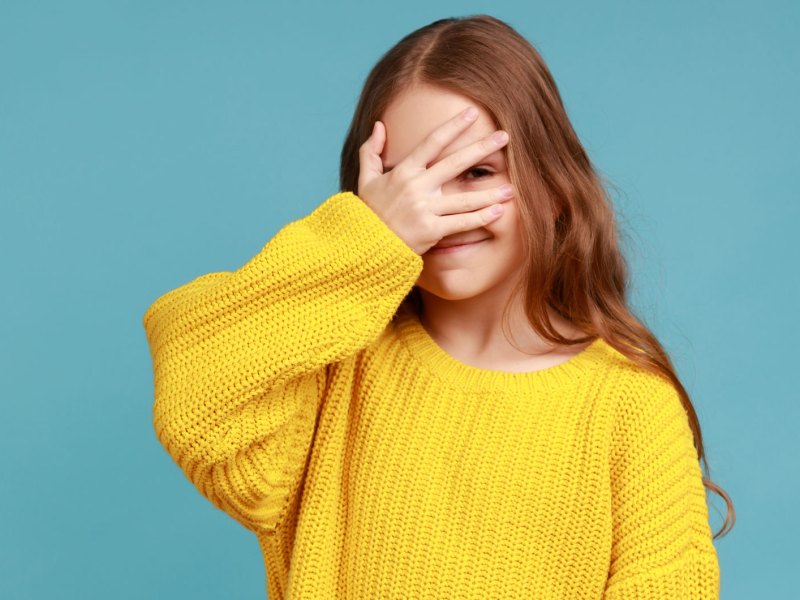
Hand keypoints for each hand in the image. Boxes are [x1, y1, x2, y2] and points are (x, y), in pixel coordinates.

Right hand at [356, 106, 513, 255]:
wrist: (365, 246)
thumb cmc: (369, 212)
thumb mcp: (366, 180)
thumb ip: (371, 151)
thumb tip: (379, 125)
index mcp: (404, 171)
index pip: (432, 142)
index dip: (453, 126)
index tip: (472, 114)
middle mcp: (417, 187)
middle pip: (455, 163)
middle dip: (481, 148)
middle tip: (505, 136)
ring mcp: (425, 209)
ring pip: (464, 198)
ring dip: (489, 192)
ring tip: (511, 187)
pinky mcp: (431, 231)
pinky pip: (461, 223)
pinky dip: (481, 218)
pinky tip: (499, 211)